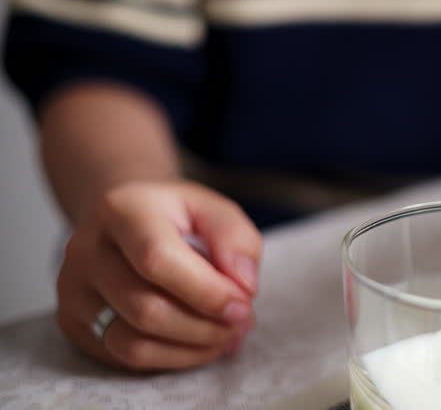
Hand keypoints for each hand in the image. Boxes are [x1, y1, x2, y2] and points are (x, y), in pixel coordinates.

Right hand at [56, 180, 261, 370]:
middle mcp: (86, 249)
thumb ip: (237, 241)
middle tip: (240, 324)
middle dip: (204, 327)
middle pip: (146, 309)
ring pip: (132, 343)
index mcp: (122, 210)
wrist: (124, 218)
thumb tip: (242, 287)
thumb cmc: (174, 216)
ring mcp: (72, 287)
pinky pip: (123, 357)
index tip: (243, 305)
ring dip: (190, 349)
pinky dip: (170, 357)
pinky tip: (197, 341)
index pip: (157, 260)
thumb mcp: (215, 209)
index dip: (206, 292)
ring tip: (224, 336)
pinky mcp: (71, 320)